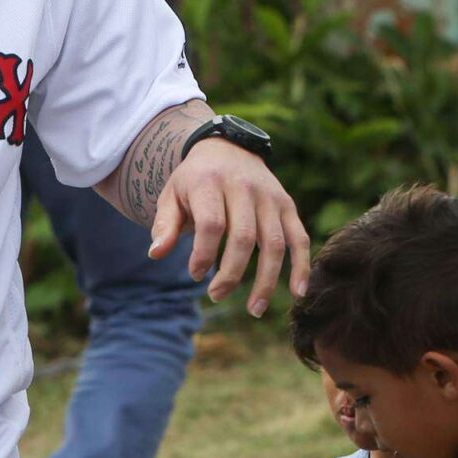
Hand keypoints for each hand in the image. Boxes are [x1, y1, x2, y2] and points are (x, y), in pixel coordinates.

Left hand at [151, 141, 311, 318]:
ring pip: (275, 243)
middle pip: (244, 237)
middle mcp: (244, 188)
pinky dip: (302, 266)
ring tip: (255, 310)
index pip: (212, 224)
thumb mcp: (171, 195)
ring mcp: (270, 197)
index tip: (195, 274)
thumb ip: (164, 224)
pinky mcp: (287, 205)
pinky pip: (299, 238)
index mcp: (210, 183)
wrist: (227, 147)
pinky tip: (298, 293)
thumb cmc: (194, 181)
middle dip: (231, 273)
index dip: (204, 254)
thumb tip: (156, 254)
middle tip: (216, 294)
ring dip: (266, 280)